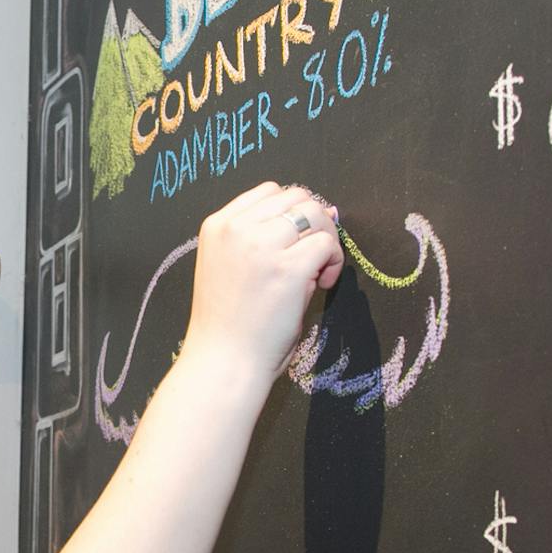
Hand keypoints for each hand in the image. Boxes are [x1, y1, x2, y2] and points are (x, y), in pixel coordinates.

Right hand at [182, 182, 343, 375]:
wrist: (224, 360)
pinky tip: (322, 286)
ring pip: (315, 214)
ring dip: (325, 240)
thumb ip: (267, 238)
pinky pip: (327, 245)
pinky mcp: (289, 268)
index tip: (293, 244)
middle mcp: (237, 228)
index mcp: (217, 225)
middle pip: (296, 197)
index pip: (268, 192)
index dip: (290, 214)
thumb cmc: (229, 322)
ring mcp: (262, 246)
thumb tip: (327, 211)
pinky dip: (333, 262)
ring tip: (317, 272)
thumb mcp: (232, 266)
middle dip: (311, 224)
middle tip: (310, 260)